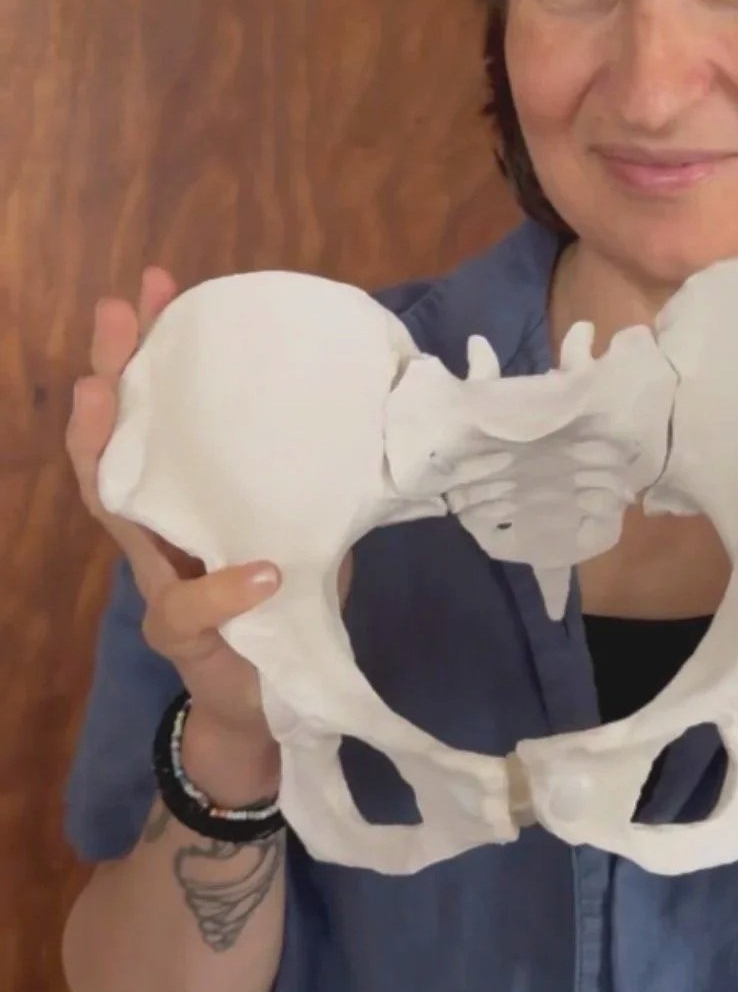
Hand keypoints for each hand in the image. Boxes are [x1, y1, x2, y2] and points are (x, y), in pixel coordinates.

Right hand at [67, 267, 356, 744]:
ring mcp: (158, 577)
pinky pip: (188, 608)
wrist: (273, 703)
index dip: (152, 353)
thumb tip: (381, 405)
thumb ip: (321, 477)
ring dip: (103, 450)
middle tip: (114, 311)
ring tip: (103, 396)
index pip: (161, 411)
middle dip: (110, 373)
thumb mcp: (309, 523)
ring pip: (112, 510)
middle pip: (114, 440)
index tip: (159, 287)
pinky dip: (223, 587)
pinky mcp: (179, 635)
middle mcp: (159, 526)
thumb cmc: (284, 602)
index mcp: (191, 492)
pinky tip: (258, 570)